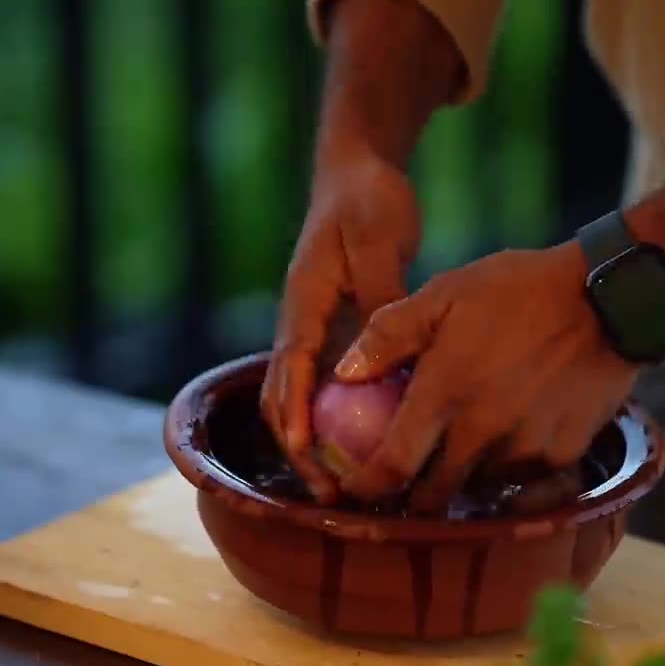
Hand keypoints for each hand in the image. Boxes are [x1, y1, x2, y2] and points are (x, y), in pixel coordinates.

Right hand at [261, 141, 420, 503]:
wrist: (359, 175)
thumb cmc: (368, 202)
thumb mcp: (377, 243)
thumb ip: (380, 296)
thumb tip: (382, 354)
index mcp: (303, 302)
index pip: (290, 366)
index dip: (292, 413)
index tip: (302, 453)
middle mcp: (301, 322)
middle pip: (281, 396)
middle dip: (296, 446)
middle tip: (328, 490)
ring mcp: (316, 330)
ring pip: (301, 397)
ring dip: (314, 441)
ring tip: (345, 485)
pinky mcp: (336, 333)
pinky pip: (331, 386)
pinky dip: (341, 420)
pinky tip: (373, 448)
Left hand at [330, 241, 638, 511]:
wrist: (609, 298)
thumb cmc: (519, 290)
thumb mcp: (445, 294)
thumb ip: (388, 334)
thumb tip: (342, 374)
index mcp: (445, 394)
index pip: (392, 467)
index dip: (365, 487)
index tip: (354, 488)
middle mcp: (483, 433)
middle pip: (433, 494)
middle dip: (412, 492)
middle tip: (406, 475)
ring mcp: (526, 450)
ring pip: (477, 487)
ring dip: (462, 477)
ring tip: (462, 445)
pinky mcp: (563, 456)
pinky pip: (522, 481)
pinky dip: (506, 469)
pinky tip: (507, 437)